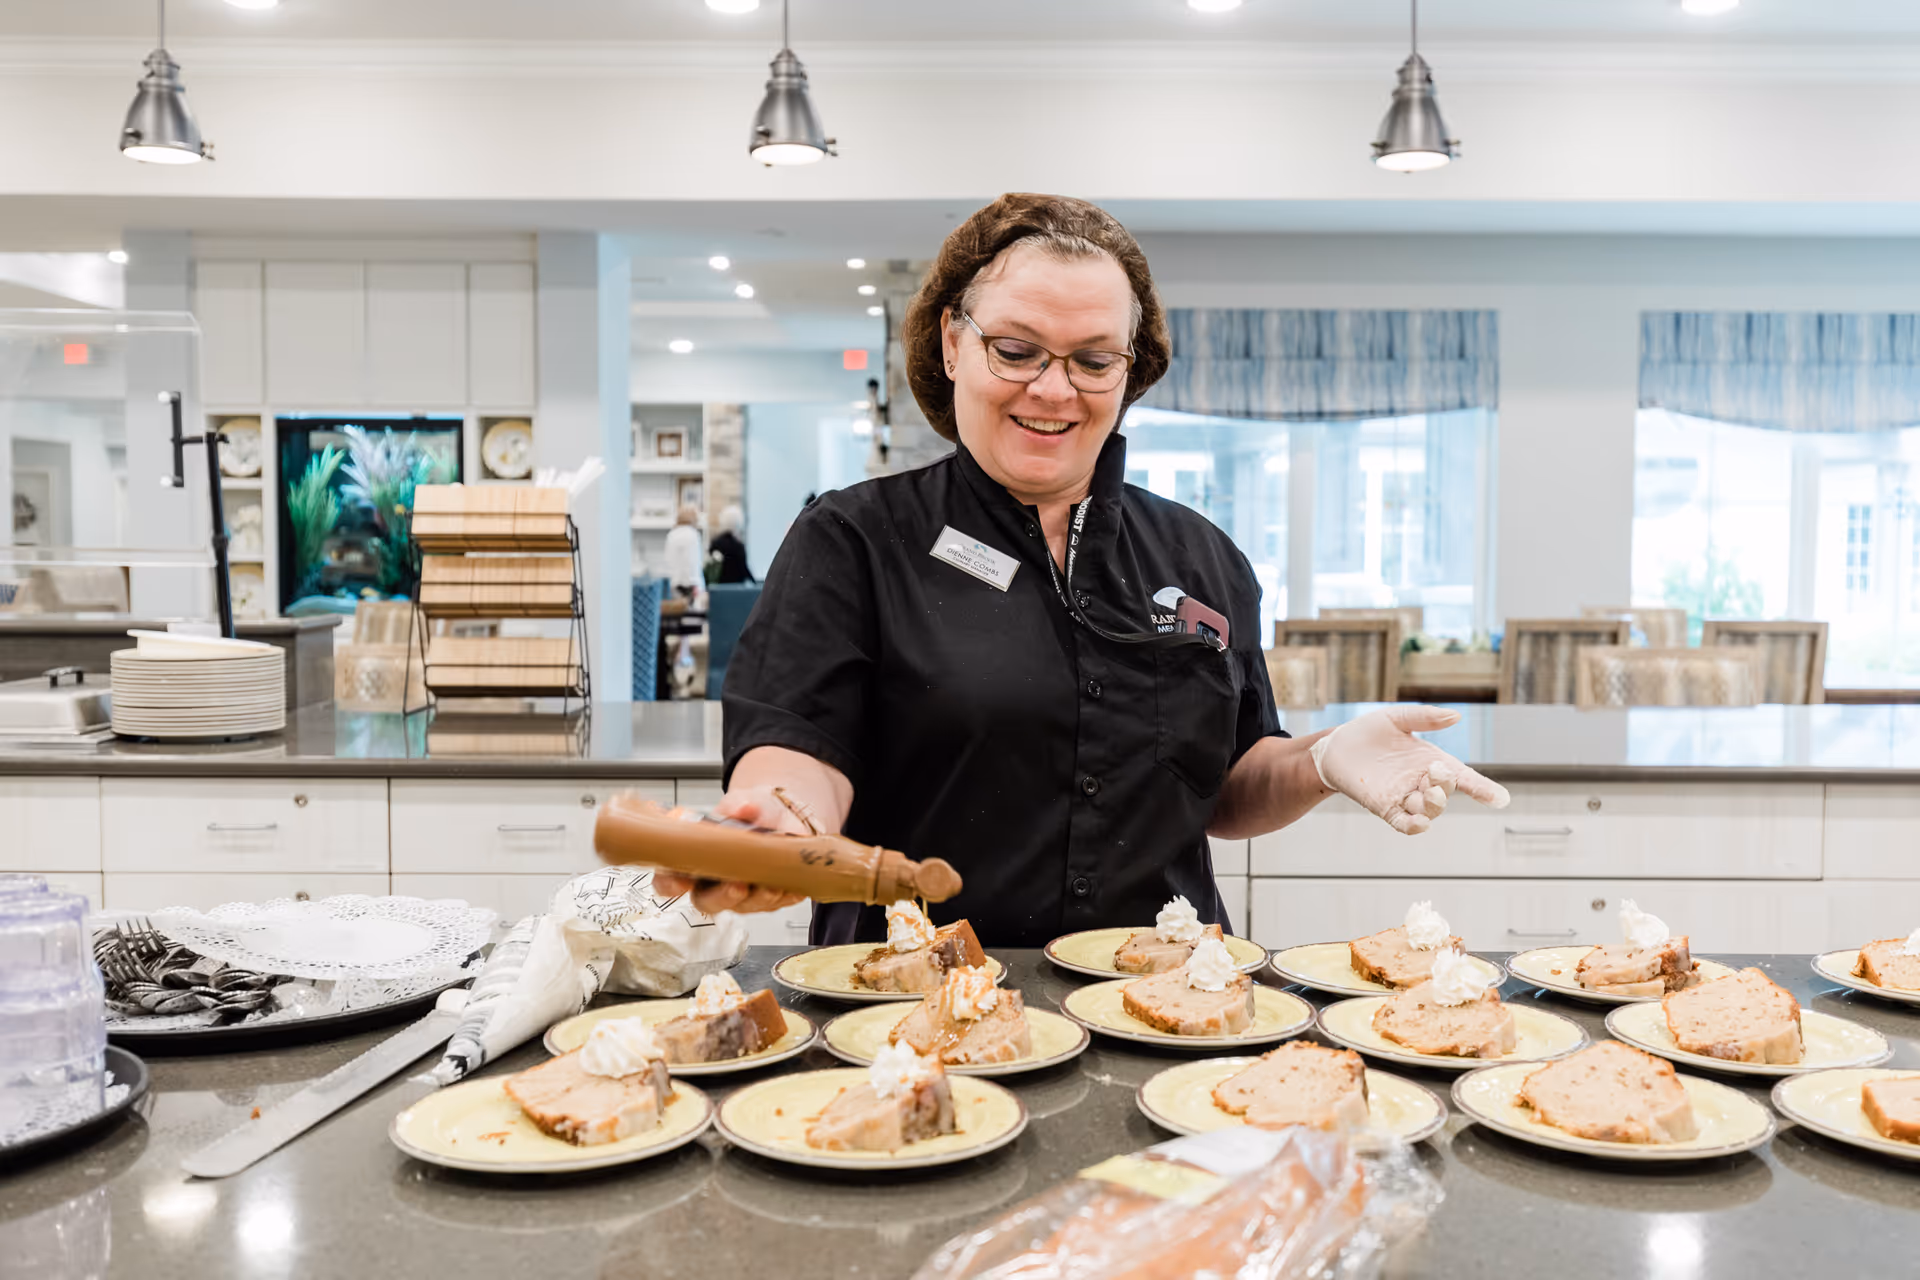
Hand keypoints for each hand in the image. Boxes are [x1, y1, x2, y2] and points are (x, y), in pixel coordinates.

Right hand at [651, 787, 811, 915]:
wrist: (781, 817)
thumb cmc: (752, 811)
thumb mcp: (744, 801)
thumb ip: (740, 806)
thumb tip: (744, 809)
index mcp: (692, 859)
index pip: (668, 879)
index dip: (670, 883)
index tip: (682, 882)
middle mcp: (711, 882)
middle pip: (707, 901)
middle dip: (723, 897)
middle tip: (738, 886)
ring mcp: (738, 893)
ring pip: (743, 906)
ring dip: (759, 899)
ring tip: (773, 887)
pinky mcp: (764, 898)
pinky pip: (773, 905)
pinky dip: (784, 898)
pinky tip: (793, 889)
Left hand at [1306, 706, 1509, 834]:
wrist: (1335, 746)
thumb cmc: (1368, 731)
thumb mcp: (1397, 718)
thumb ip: (1425, 717)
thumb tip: (1455, 715)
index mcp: (1432, 761)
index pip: (1464, 778)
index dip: (1483, 789)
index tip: (1501, 799)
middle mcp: (1422, 782)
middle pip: (1445, 793)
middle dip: (1445, 786)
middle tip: (1437, 772)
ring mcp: (1403, 796)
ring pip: (1427, 809)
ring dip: (1432, 804)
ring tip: (1428, 792)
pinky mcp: (1383, 806)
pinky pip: (1403, 822)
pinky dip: (1413, 826)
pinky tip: (1420, 824)